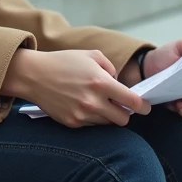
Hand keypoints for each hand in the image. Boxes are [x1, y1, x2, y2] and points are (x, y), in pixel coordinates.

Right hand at [2, 49, 151, 127]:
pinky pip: (92, 125)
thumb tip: (119, 85)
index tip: (146, 107)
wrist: (34, 75)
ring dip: (108, 115)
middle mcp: (93, 102)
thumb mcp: (92, 55)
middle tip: (120, 105)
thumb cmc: (64, 62)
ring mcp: (82, 115)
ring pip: (108, 124)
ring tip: (98, 102)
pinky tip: (84, 106)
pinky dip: (93, 118)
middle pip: (123, 119)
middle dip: (125, 112)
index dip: (143, 106)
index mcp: (100, 82)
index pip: (132, 102)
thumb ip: (111, 69)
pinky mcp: (72, 123)